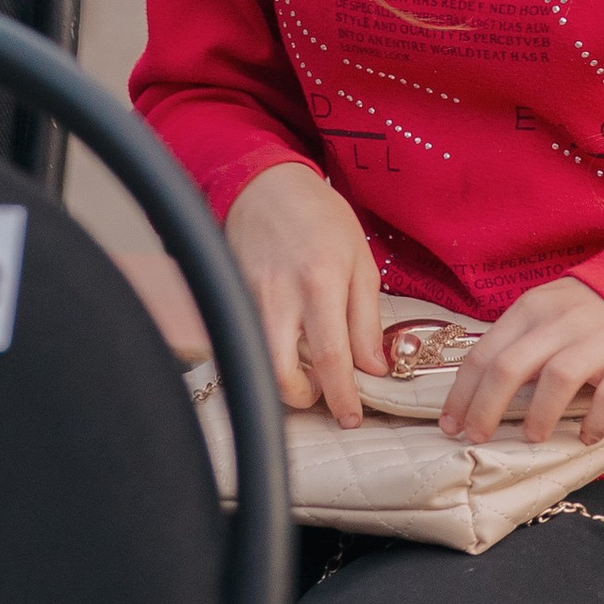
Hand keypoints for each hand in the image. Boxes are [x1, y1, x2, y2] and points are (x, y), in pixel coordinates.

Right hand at [224, 161, 382, 425]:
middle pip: (282, 375)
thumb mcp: (360, 259)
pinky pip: (247, 343)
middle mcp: (280, 295)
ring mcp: (249, 299)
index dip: (341, 397)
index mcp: (321, 282)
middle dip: (303, 399)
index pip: (332, 358)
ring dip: (283, 381)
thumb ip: (366, 318)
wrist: (266, 184)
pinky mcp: (231, 299)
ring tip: (306, 369)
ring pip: (259, 364)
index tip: (351, 418)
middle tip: (323, 394)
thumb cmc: (320, 217)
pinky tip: (284, 344)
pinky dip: (265, 355)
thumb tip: (372, 368)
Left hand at [438, 276, 603, 448]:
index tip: (450, 424)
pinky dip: (594, 422)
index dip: (462, 392)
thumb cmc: (588, 312)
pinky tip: (585, 436)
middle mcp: (562, 320)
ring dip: (538, 414)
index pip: (486, 351)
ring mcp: (600, 340)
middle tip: (476, 438)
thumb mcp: (547, 312)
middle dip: (485, 408)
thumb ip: (518, 340)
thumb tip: (475, 388)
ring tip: (532, 437)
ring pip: (557, 378)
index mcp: (533, 307)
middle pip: (511, 366)